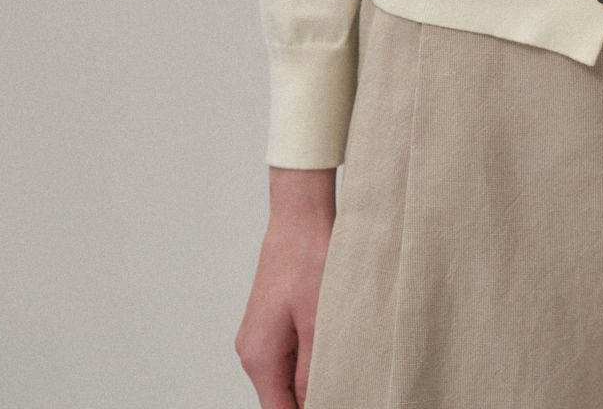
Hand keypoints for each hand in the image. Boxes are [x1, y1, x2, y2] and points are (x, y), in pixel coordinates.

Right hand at [235, 169, 337, 406]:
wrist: (300, 213)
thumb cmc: (310, 257)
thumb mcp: (319, 321)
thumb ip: (314, 372)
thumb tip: (316, 404)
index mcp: (260, 357)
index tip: (341, 399)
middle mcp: (252, 350)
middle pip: (281, 398)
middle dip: (312, 397)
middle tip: (350, 383)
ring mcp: (259, 335)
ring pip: (286, 376)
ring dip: (312, 376)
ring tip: (345, 363)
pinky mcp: (270, 320)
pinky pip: (288, 354)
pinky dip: (310, 356)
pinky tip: (334, 341)